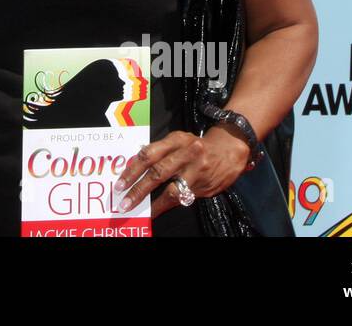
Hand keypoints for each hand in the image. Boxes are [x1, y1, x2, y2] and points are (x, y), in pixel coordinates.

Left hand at [114, 127, 250, 217]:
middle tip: (124, 201)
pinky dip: (166, 206)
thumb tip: (134, 168)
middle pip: (157, 172)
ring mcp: (196, 171)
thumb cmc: (196, 145)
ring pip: (171, 190)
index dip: (133, 170)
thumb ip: (159, 151)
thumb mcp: (179, 140)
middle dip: (138, 189)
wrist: (231, 149)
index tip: (120, 183)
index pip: (149, 154)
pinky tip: (155, 211)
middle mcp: (186, 153)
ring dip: (152, 203)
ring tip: (138, 210)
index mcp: (176, 140)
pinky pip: (182, 198)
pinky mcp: (204, 186)